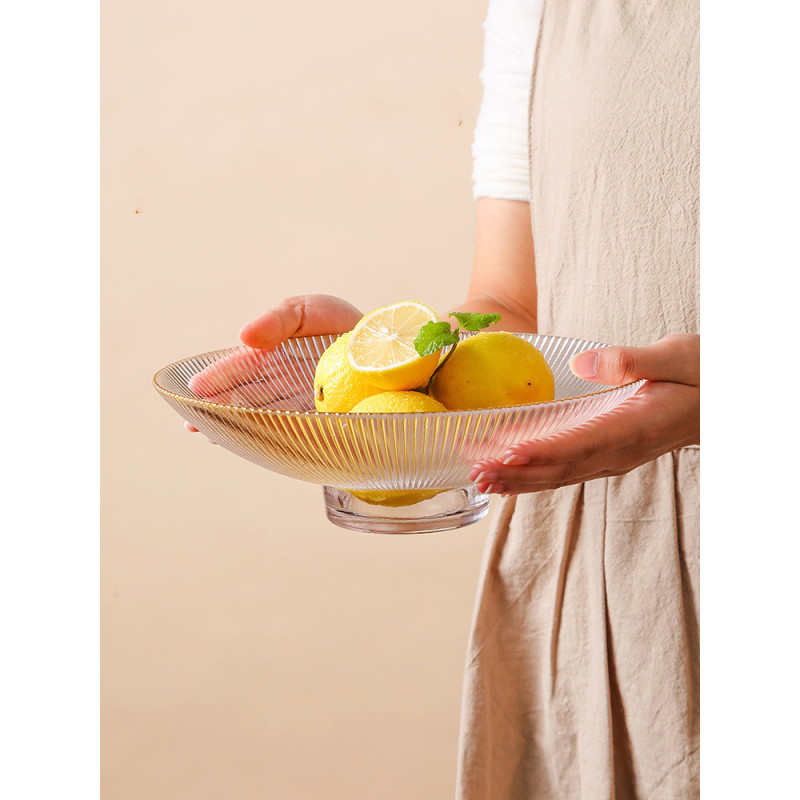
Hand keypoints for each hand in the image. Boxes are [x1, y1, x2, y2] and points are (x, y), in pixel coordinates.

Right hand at [185, 294, 362, 431]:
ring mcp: (299, 406)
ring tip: (211, 434)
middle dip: (217, 409)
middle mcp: (280, 385)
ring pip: (262, 419)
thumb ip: (276, 320)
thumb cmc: (342, 327)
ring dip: (236, 428)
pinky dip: (270, 441)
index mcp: (271, 357)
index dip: (217, 379)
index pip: (240, 369)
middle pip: (244, 398)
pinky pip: (293, 435)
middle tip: (192, 420)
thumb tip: (243, 337)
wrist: (386, 349)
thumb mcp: (306, 310)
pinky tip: (252, 446)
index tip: (195, 390)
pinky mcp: (320, 424)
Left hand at [469, 334, 699, 494]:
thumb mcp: (676, 357)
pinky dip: (535, 475)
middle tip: (476, 474)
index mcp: (634, 427)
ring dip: (519, 480)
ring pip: (560, 475)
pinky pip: (568, 469)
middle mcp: (620, 451)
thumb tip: (582, 364)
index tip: (507, 455)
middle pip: (561, 469)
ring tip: (481, 480)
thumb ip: (630, 361)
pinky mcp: (610, 453)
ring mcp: (615, 457)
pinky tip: (509, 476)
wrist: (726, 401)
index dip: (542, 453)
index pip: (579, 445)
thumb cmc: (705, 374)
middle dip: (516, 474)